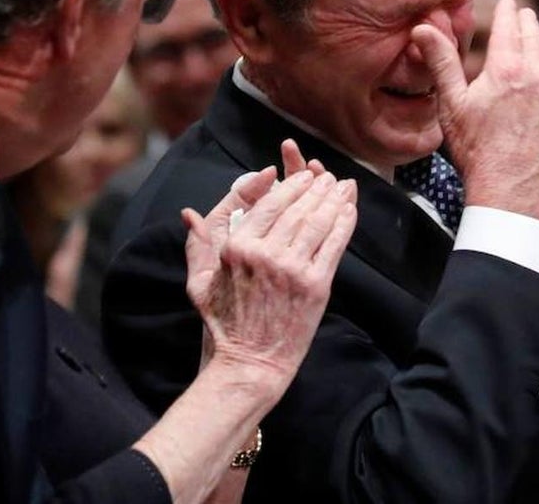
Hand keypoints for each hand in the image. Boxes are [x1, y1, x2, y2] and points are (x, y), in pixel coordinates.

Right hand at [183, 141, 356, 395]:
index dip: (291, 185)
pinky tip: (350, 210)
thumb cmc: (225, 324)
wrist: (251, 362)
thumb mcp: (199, 284)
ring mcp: (293, 269)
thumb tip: (188, 214)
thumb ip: (196, 246)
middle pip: (297, 209)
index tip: (303, 176)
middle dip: (316, 187)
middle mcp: (266, 253)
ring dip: (333, 199)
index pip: (269, 204)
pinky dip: (345, 223)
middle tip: (327, 176)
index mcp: (237, 248)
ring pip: (318, 222)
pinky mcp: (316, 285)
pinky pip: (334, 245)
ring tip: (342, 186)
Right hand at [411, 0, 538, 221]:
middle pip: (536, 39)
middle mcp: (537, 77)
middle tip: (524, 15)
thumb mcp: (451, 104)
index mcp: (506, 69)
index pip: (509, 28)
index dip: (507, 12)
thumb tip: (424, 27)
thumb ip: (441, 61)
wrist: (511, 192)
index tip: (507, 2)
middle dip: (528, 24)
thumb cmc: (475, 150)